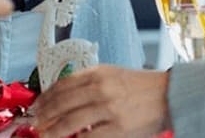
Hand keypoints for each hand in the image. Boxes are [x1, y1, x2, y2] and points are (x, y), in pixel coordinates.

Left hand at [35, 66, 170, 137]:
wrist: (169, 95)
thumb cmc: (140, 86)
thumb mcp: (112, 74)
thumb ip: (88, 82)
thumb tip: (62, 97)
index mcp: (98, 73)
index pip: (62, 84)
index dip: (45, 97)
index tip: (37, 105)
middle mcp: (101, 88)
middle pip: (62, 102)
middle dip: (44, 114)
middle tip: (35, 122)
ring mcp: (109, 108)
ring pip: (71, 121)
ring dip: (53, 130)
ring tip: (45, 135)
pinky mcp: (119, 128)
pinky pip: (89, 136)